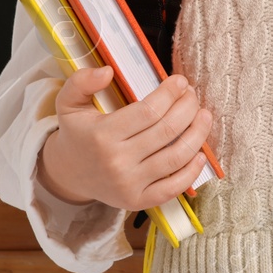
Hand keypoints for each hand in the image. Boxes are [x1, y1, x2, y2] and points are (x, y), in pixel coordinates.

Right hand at [37, 67, 212, 210]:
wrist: (68, 174)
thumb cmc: (78, 134)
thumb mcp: (69, 104)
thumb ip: (81, 82)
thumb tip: (107, 71)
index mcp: (102, 135)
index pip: (149, 111)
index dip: (170, 93)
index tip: (180, 81)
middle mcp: (117, 162)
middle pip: (168, 129)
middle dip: (188, 107)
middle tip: (192, 95)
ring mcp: (129, 184)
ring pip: (176, 156)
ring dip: (198, 133)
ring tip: (204, 115)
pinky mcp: (138, 201)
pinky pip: (173, 187)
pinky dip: (192, 171)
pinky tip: (200, 153)